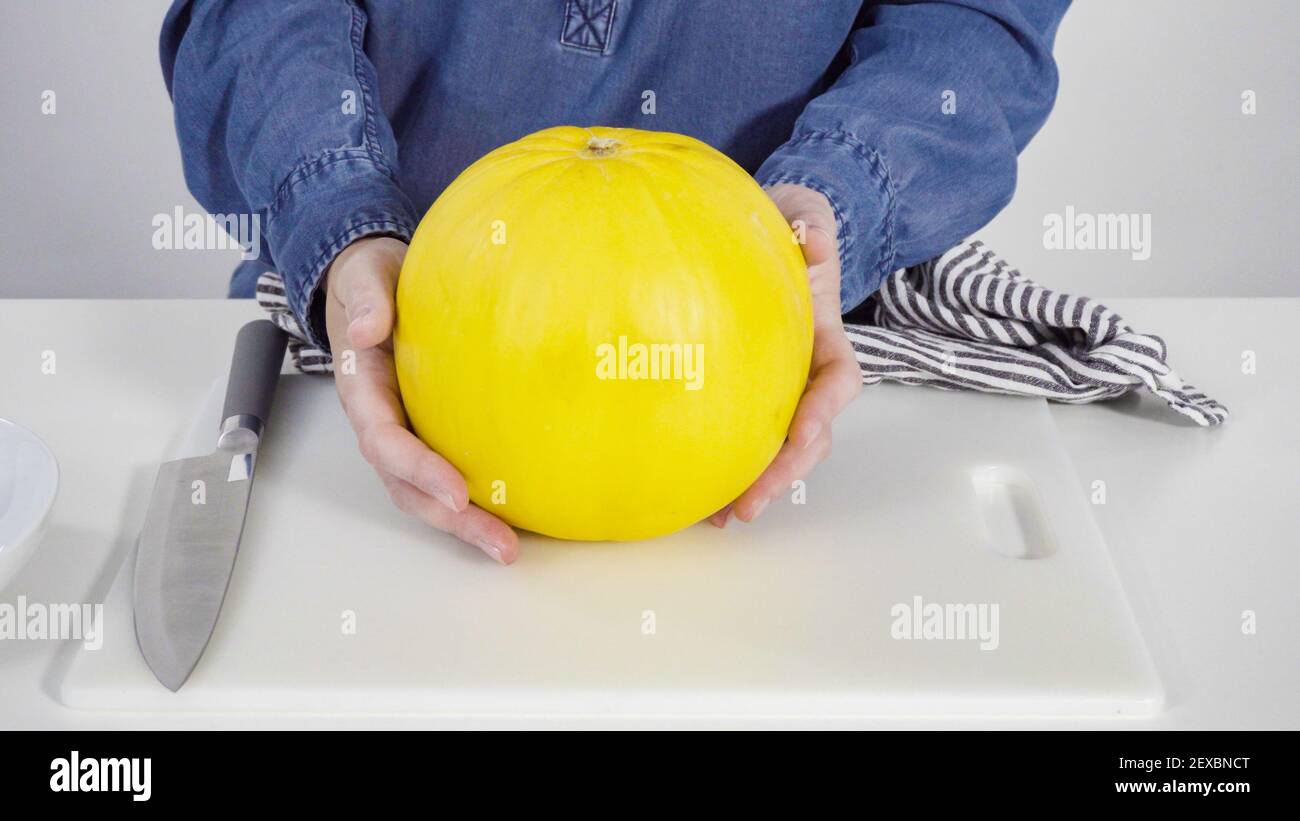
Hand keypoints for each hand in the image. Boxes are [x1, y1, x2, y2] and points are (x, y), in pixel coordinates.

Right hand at [323, 236, 518, 563]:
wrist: (375, 280)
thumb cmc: (371, 279)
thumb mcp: (365, 276)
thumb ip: (368, 300)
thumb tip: (367, 330)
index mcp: (362, 389)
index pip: (385, 441)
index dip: (419, 470)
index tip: (458, 491)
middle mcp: (381, 421)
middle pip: (408, 485)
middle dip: (452, 520)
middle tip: (498, 543)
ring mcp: (406, 431)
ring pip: (428, 493)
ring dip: (466, 526)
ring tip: (509, 548)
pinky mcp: (430, 431)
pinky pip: (450, 473)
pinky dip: (477, 501)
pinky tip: (518, 514)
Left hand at [709, 184, 861, 526]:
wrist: (763, 233)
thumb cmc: (785, 224)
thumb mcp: (802, 213)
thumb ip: (811, 224)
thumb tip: (814, 243)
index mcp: (824, 336)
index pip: (838, 380)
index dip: (825, 410)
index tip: (804, 433)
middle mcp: (804, 372)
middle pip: (809, 435)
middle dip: (784, 473)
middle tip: (749, 505)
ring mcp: (775, 388)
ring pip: (776, 448)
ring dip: (753, 486)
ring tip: (719, 518)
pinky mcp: (740, 393)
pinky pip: (736, 435)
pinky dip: (719, 467)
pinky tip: (691, 495)